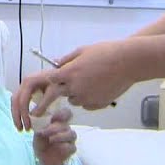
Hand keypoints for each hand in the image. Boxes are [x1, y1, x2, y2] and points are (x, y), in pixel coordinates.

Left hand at [12, 41, 139, 129]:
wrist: (129, 62)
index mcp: (69, 72)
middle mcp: (74, 86)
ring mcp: (86, 97)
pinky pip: (86, 104)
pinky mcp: (96, 104)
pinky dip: (89, 98)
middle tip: (35, 113)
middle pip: (54, 97)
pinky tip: (100, 87)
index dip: (44, 87)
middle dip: (43, 105)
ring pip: (73, 99)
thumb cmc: (106, 53)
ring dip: (75, 94)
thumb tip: (55, 64)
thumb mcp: (82, 51)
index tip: (38, 95)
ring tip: (91, 81)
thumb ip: (66, 60)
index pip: (48, 82)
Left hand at [32, 106, 76, 164]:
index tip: (53, 117)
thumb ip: (40, 127)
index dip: (62, 113)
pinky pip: (71, 147)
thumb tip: (39, 121)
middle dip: (54, 128)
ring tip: (50, 139)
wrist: (43, 159)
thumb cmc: (41, 142)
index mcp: (58, 122)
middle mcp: (66, 129)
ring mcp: (70, 139)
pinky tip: (57, 147)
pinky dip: (63, 146)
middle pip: (66, 124)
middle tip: (43, 132)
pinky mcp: (71, 149)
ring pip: (71, 134)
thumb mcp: (37, 134)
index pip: (66, 113)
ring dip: (60, 136)